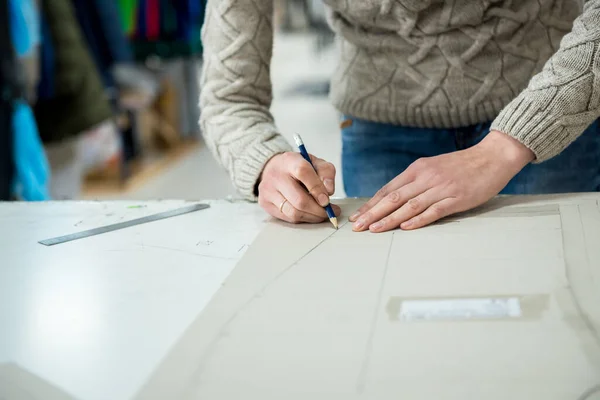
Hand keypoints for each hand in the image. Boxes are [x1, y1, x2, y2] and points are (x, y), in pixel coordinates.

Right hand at [258, 152, 340, 223]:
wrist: (273, 168)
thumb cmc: (297, 167)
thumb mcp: (315, 162)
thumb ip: (326, 172)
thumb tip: (329, 191)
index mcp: (290, 160)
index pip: (303, 173)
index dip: (317, 189)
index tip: (327, 201)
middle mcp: (276, 175)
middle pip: (299, 199)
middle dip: (318, 210)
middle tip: (330, 212)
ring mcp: (268, 190)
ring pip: (293, 212)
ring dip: (312, 217)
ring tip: (322, 215)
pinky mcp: (265, 203)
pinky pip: (288, 218)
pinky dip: (303, 219)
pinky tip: (309, 214)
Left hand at [349, 131, 534, 231]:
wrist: (493, 157)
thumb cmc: (461, 165)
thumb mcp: (433, 168)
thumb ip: (414, 181)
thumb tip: (392, 198)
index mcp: (417, 170)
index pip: (388, 190)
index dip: (371, 204)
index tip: (356, 216)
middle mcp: (426, 178)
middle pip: (393, 198)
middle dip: (372, 214)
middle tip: (356, 227)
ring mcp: (441, 188)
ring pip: (409, 206)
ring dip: (389, 219)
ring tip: (373, 230)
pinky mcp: (457, 198)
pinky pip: (434, 211)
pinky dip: (418, 220)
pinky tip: (405, 227)